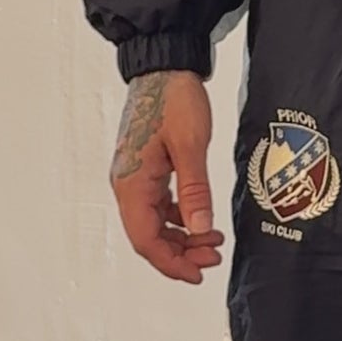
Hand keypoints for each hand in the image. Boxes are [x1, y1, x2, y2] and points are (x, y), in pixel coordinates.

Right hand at [110, 69, 223, 283]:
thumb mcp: (191, 145)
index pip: (145, 239)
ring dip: (182, 238)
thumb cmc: (173, 99)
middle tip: (214, 257)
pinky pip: (158, 206)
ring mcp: (134, 177)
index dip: (171, 263)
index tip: (197, 274)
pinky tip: (201, 220)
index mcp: (132, 183)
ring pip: (154, 223)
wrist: (164, 66)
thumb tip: (201, 230)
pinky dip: (179, 219)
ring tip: (213, 242)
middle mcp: (127, 184)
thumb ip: (195, 190)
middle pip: (148, 236)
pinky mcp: (145, 169)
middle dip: (180, 253)